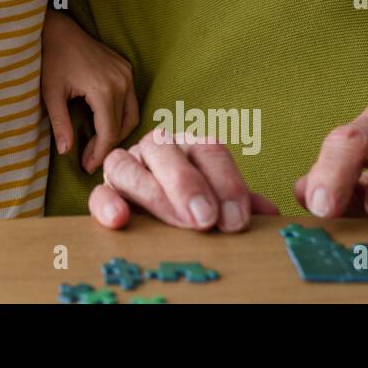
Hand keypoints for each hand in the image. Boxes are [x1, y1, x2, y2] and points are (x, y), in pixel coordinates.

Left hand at [40, 9, 137, 171]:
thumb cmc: (52, 59)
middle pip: (123, 126)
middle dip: (107, 146)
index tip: (87, 167)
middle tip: (89, 160)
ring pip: (131, 115)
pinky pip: (130, 100)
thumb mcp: (51, 93)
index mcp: (104, 89)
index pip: (109, 132)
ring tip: (97, 146)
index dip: (99, 153)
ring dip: (117, 132)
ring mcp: (126, 74)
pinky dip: (120, 116)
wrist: (59, 29)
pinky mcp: (126, 68)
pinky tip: (103, 124)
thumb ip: (61, 123)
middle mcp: (121, 82)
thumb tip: (66, 152)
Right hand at [90, 128, 280, 231]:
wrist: (163, 215)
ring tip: (174, 221)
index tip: (236, 218)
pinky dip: (107, 203)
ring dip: (152, 193)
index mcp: (191, 146)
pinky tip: (120, 219)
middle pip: (166, 151)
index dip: (225, 182)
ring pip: (128, 165)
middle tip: (206, 218)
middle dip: (188, 184)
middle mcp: (157, 149)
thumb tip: (268, 214)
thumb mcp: (223, 204)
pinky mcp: (106, 191)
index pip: (209, 150)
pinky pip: (99, 192)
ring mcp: (128, 167)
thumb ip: (240, 206)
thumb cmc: (198, 207)